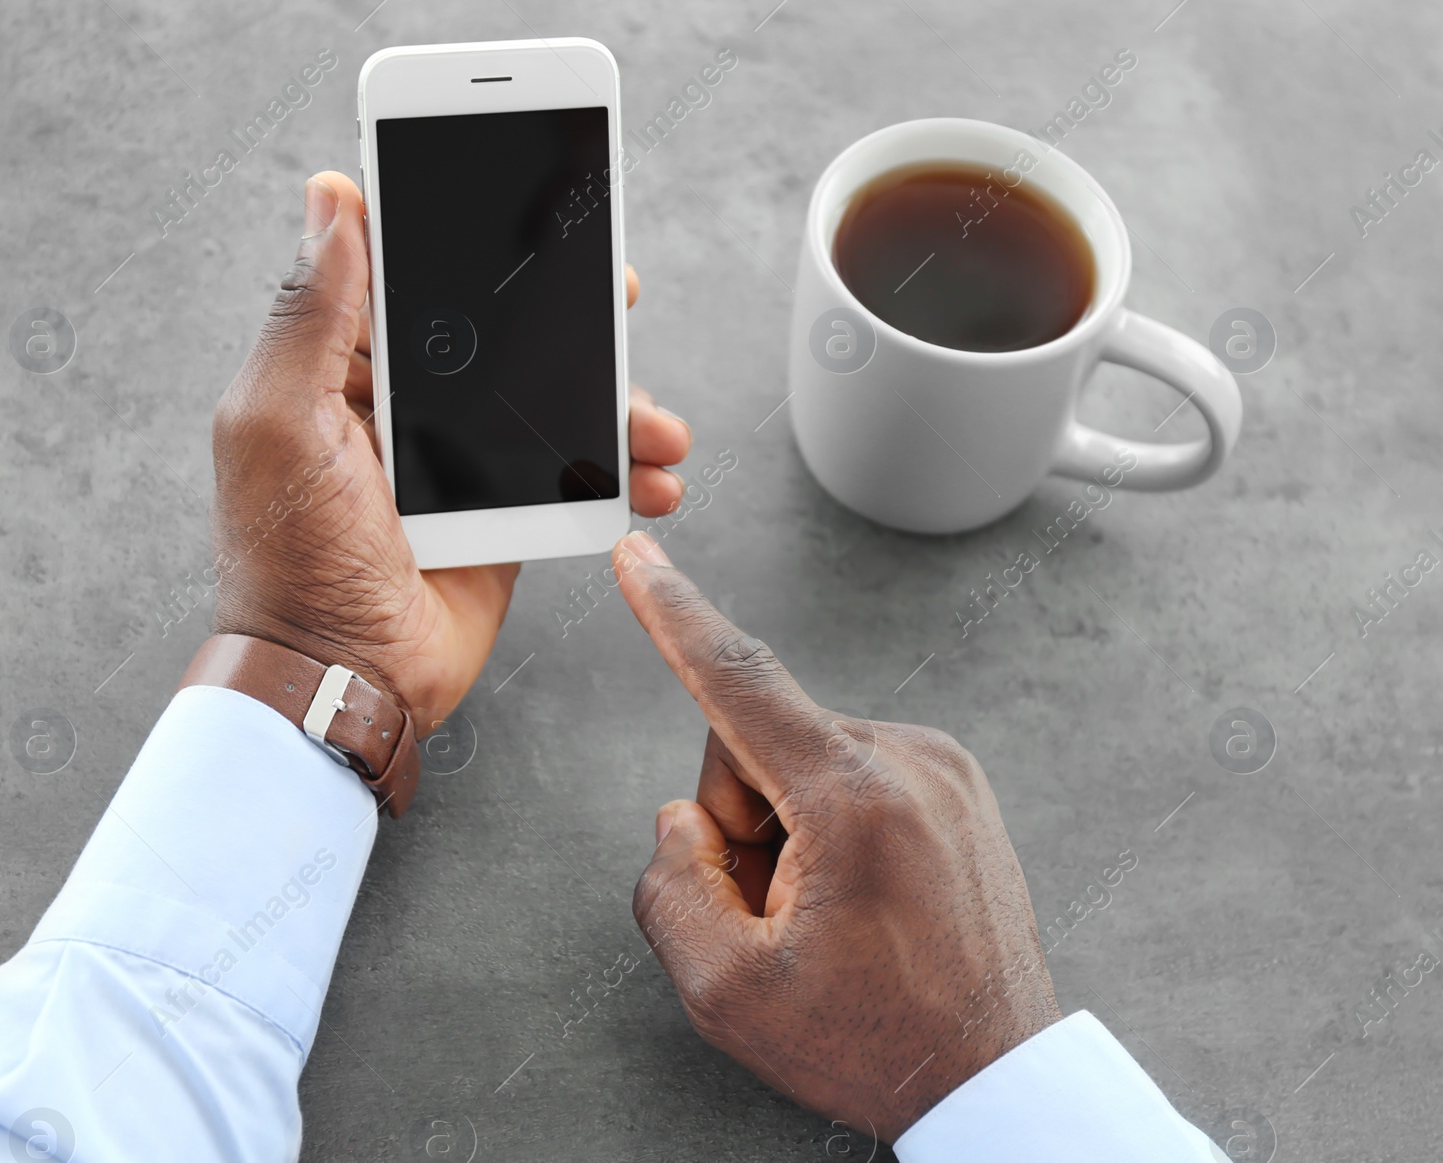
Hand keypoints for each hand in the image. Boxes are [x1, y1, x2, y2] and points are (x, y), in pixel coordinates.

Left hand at [208, 172, 692, 731]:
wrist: (343, 676)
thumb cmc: (289, 555)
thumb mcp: (280, 421)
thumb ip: (311, 313)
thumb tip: (330, 198)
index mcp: (339, 368)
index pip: (410, 277)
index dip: (466, 239)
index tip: (529, 205)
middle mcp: (401, 404)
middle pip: (500, 331)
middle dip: (568, 317)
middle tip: (618, 295)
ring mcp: (459, 458)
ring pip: (549, 399)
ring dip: (614, 403)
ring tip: (658, 426)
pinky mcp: (503, 510)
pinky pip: (572, 469)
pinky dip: (621, 470)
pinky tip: (654, 475)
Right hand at [611, 532, 1060, 1141]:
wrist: (995, 1079)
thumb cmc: (875, 1043)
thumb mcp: (727, 992)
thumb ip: (669, 886)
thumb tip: (681, 819)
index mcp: (855, 800)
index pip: (738, 680)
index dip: (671, 615)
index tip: (639, 556)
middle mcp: (910, 762)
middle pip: (756, 739)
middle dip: (739, 819)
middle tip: (774, 912)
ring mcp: (944, 768)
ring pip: (802, 757)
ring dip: (786, 828)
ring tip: (827, 917)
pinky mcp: (957, 783)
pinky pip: (852, 772)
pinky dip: (830, 824)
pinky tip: (860, 900)